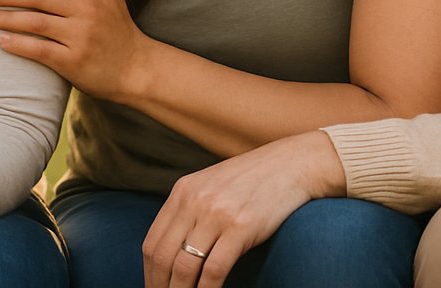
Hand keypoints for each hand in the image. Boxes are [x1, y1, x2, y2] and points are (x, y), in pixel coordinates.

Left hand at [142, 132, 346, 287]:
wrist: (291, 165)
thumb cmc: (252, 181)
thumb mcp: (211, 187)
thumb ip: (190, 211)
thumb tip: (173, 251)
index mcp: (182, 192)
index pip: (152, 242)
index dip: (149, 273)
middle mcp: (194, 201)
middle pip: (163, 256)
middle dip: (160, 286)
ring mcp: (216, 214)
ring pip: (185, 266)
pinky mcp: (241, 227)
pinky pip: (214, 269)